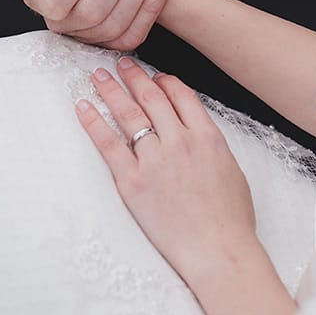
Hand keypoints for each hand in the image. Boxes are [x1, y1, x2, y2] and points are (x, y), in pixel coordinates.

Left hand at [75, 57, 256, 279]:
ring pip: (129, 115)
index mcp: (207, 136)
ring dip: (112, 90)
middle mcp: (180, 141)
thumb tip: (197, 135)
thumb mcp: (232, 170)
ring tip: (99, 76)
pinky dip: (94, 122)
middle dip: (134, 77)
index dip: (165, 82)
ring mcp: (155, 161)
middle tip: (121, 65)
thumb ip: (212, 147)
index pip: (181, 95)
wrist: (219, 249)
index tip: (154, 76)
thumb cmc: (230, 218)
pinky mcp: (133, 182)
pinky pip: (108, 144)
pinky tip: (83, 107)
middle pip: (152, 98)